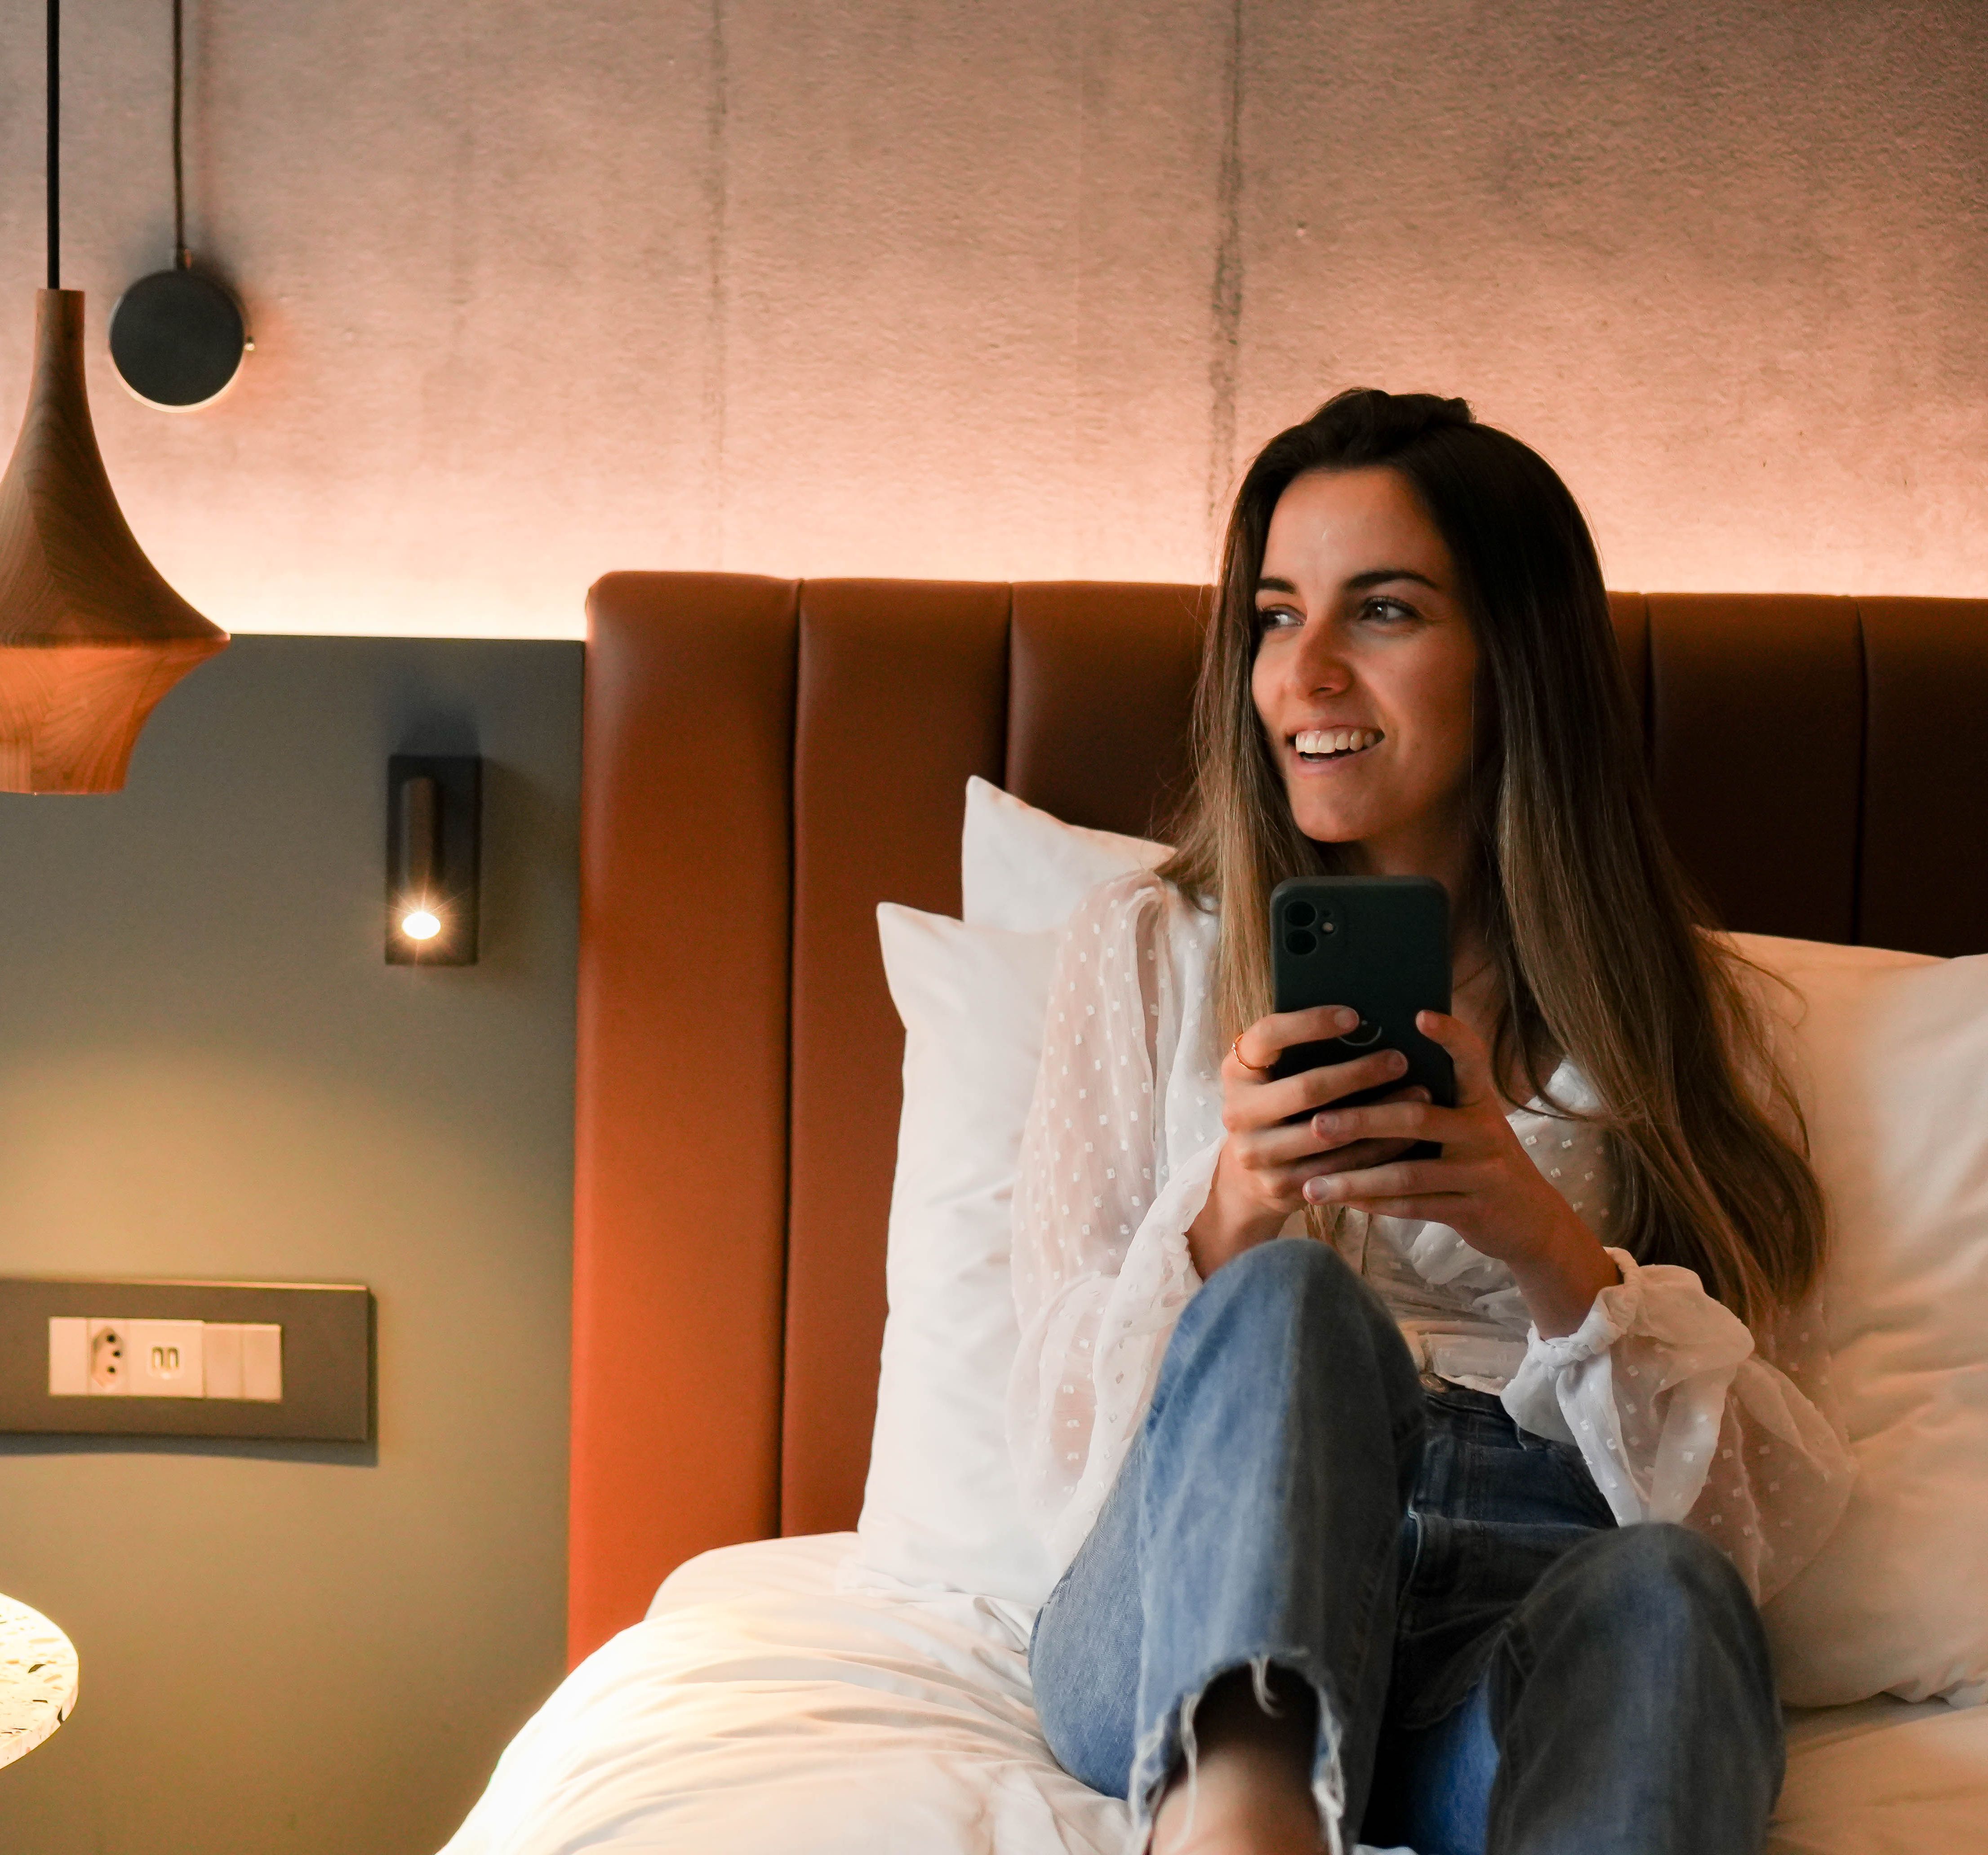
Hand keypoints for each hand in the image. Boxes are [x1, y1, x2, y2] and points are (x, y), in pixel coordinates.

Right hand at [1187, 1004, 1430, 1277]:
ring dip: (1380, 1113)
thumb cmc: (1277, 1105)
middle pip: (1306, 1088)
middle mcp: (1238, 1111)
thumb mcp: (1273, 1074)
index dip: (1310, 1023)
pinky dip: (1379, 1150)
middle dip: (1359, 1073)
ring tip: (1420, 1094)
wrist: (1246, 1177)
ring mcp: (1257, 1153)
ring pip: (1329, 1132)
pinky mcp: (1281, 1186)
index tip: (1354, 1016)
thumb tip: (1367, 1021)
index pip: (1268, 1035)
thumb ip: (1301, 1051)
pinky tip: (1409, 1135)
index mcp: (1236, 1070)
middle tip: (1400, 1060)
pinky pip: (1340, 1168)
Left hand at [1296, 1010, 1619, 1336]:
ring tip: (1311, 1185)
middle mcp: (1485, 1131)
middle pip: (1418, 1119)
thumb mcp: (1467, 1122)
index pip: (1471, 1058)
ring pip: (1408, 1174)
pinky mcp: (1473, 1210)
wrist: (1530, 1220)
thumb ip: (1430, 1099)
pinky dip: (1374, 1205)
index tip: (1419, 1015)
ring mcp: (1482, 1172)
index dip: (1450, 1035)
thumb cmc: (1478, 1159)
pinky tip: (1340, 1202)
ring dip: (1355, 1179)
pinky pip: (1414, 1207)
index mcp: (1480, 1100)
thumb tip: (1360, 1069)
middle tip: (1316, 1123)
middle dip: (1363, 1121)